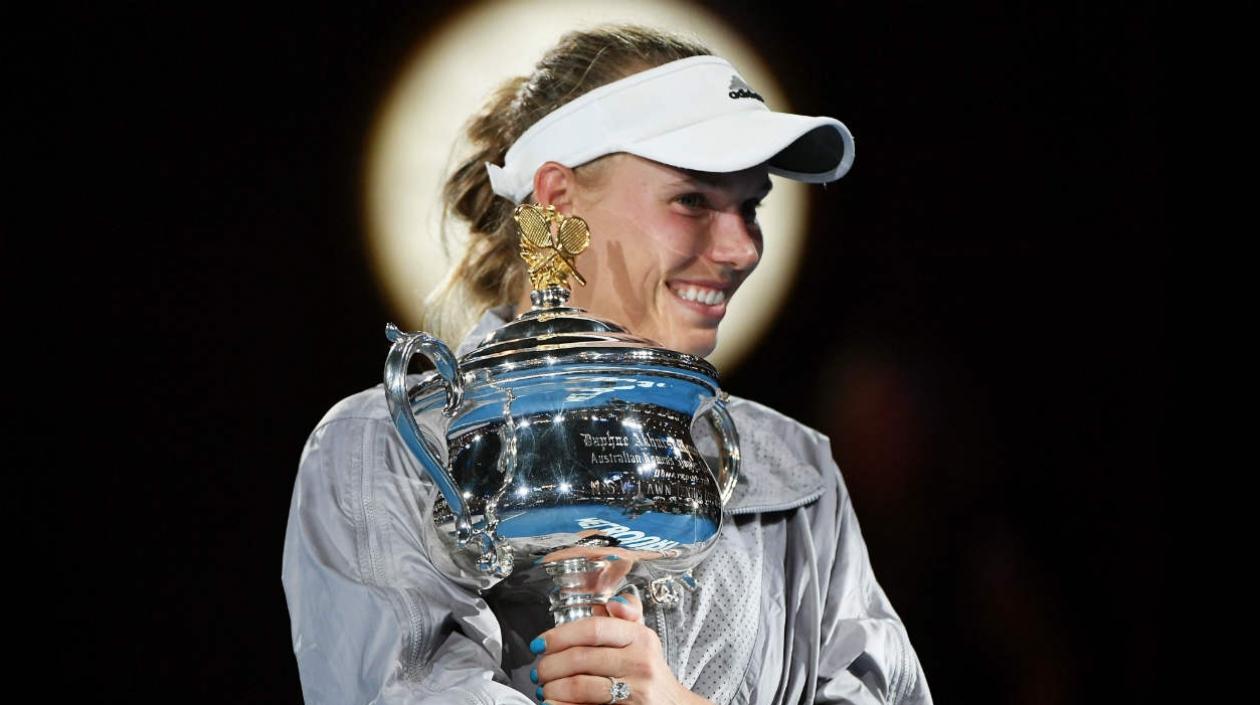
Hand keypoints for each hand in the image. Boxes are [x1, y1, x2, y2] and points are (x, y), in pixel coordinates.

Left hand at [531, 592, 712, 704]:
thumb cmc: (650, 672)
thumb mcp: (642, 639)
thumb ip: (625, 615)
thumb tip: (611, 601)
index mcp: (640, 637)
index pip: (594, 628)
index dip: (560, 635)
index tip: (541, 643)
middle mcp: (640, 661)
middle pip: (581, 658)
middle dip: (550, 665)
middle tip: (539, 670)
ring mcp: (636, 690)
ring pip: (580, 686)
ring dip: (553, 687)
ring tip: (545, 688)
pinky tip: (553, 703)